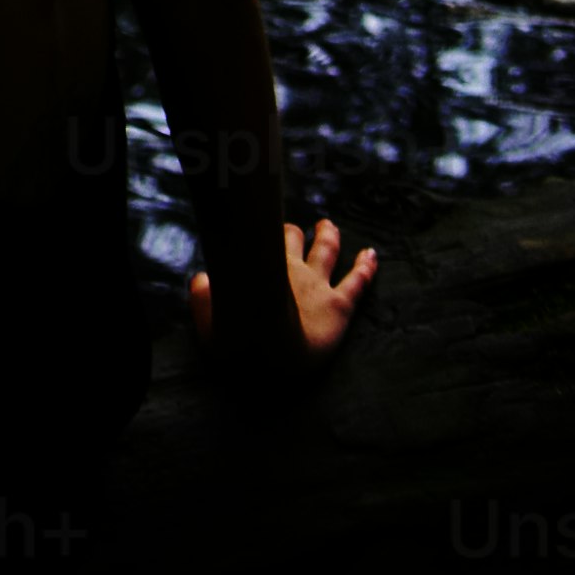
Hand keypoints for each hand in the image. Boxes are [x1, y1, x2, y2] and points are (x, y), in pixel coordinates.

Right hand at [190, 213, 377, 392]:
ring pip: (325, 249)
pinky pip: (357, 280)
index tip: (256, 224)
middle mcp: (290, 268)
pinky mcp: (339, 305)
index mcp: (260, 268)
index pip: (261, 239)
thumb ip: (203, 294)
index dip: (261, 231)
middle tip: (293, 229)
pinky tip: (371, 255)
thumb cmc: (236, 335)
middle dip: (293, 231)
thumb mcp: (208, 314)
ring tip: (329, 226)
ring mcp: (317, 284)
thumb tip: (202, 279)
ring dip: (328, 236)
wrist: (270, 349)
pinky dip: (366, 266)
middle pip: (293, 237)